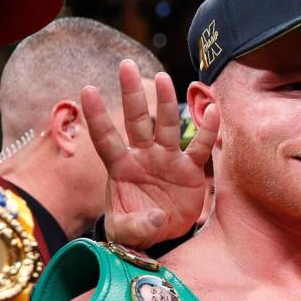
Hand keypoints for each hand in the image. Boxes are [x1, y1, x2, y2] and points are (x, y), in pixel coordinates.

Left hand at [82, 60, 218, 249]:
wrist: (161, 235)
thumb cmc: (134, 230)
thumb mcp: (125, 233)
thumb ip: (135, 227)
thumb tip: (155, 217)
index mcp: (121, 168)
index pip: (106, 138)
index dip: (97, 116)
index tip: (88, 89)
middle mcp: (143, 156)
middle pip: (137, 120)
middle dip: (132, 94)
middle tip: (126, 65)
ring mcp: (167, 159)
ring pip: (167, 126)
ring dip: (166, 103)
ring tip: (164, 78)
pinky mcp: (189, 169)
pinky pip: (200, 146)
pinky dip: (207, 130)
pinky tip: (213, 109)